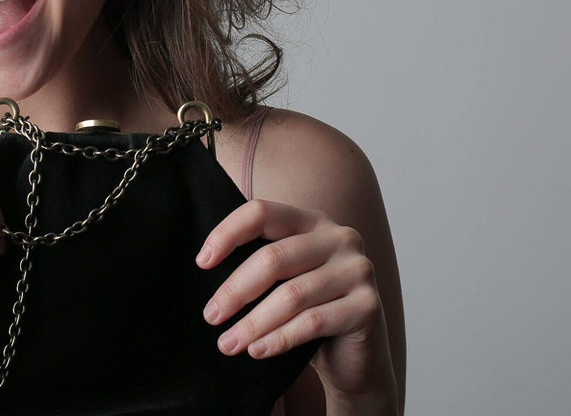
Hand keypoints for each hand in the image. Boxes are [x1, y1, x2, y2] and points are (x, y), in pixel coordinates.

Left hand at [197, 199, 396, 401]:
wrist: (355, 356)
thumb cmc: (310, 311)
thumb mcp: (284, 279)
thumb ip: (258, 262)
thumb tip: (203, 263)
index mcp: (312, 221)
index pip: (262, 212)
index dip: (228, 233)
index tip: (202, 262)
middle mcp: (339, 237)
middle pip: (274, 258)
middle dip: (235, 290)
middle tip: (211, 316)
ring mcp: (358, 270)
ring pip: (292, 295)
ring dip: (253, 323)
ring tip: (228, 343)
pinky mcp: (369, 306)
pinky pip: (313, 322)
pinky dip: (280, 338)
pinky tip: (257, 350)